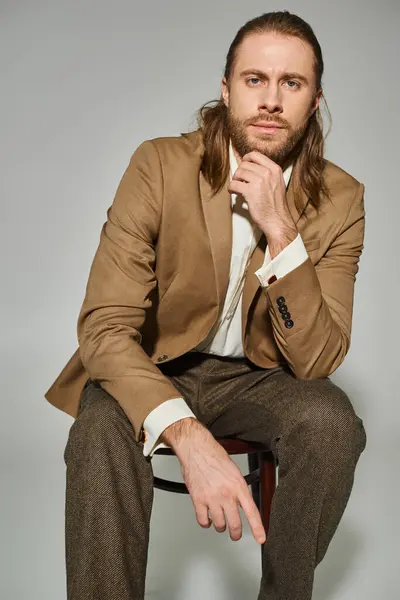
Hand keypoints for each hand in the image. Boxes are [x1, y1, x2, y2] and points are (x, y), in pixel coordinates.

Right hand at [162, 419, 265, 543]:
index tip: (261, 538)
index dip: (257, 528)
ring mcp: (212, 498)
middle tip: (235, 534)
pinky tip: (207, 518)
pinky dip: (206, 523)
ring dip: (220, 526)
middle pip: (234, 524)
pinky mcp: (198, 500)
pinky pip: (203, 521)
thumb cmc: (214, 456)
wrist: (196, 449)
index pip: (252, 511)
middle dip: (236, 533)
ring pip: (219, 525)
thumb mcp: (234, 471)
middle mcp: (226, 494)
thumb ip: (239, 489)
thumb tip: (243, 503)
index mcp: (238, 486)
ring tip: (219, 520)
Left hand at [228, 150, 296, 242]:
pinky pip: (234, 184)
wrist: (277, 219)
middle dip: (239, 173)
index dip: (246, 159)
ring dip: (235, 180)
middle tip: (239, 181)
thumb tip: (251, 166)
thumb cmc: (275, 204)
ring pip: (238, 173)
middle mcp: (267, 173)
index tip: (243, 165)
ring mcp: (259, 181)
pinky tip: (234, 193)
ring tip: (237, 188)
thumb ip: (267, 173)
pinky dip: (231, 189)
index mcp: (274, 169)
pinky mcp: (250, 191)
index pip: (255, 154)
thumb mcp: (277, 183)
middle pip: (244, 164)